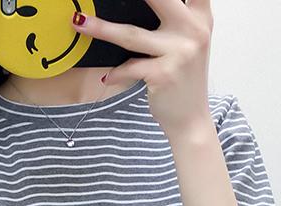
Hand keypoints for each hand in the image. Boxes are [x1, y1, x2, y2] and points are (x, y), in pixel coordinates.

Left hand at [71, 0, 213, 133]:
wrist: (191, 120)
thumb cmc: (181, 80)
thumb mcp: (187, 44)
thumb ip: (174, 20)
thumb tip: (130, 7)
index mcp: (200, 18)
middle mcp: (194, 30)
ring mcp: (180, 52)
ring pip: (131, 35)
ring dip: (101, 29)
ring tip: (80, 22)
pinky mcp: (164, 74)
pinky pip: (130, 67)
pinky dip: (116, 73)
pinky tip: (107, 77)